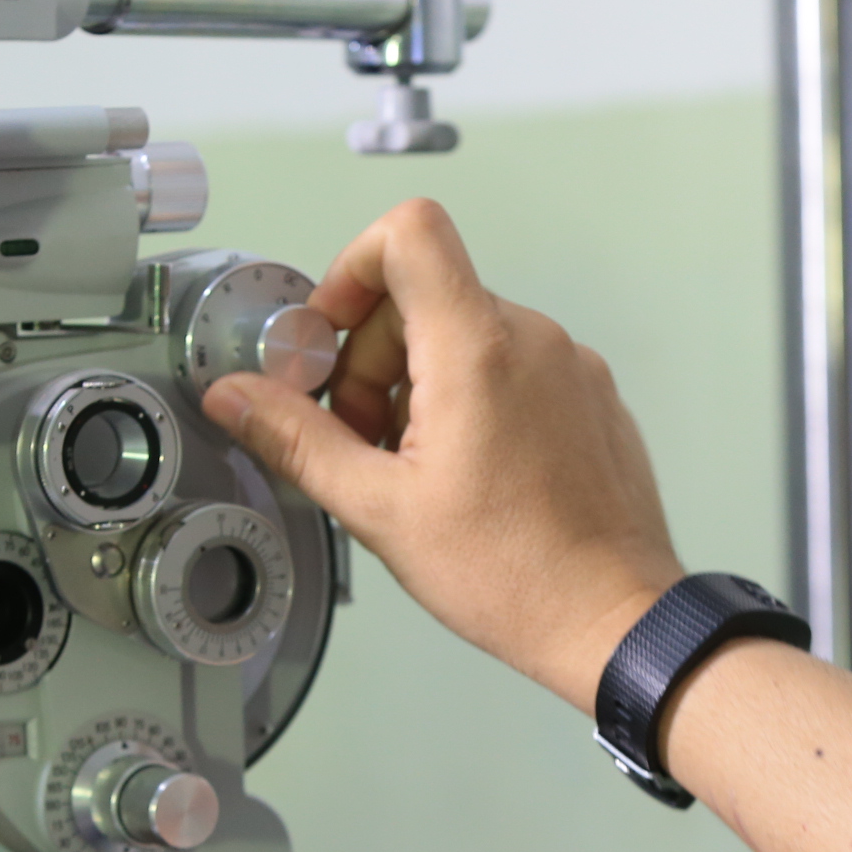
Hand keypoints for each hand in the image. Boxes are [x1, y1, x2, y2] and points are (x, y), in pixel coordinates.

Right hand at [203, 200, 684, 710]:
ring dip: (420, 385)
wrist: (614, 619)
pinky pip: (515, 366)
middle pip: (425, 295)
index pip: (410, 232)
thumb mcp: (379, 510)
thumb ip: (298, 439)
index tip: (332, 333)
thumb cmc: (516, 575)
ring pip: (468, 334)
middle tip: (365, 439)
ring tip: (417, 468)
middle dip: (375, 357)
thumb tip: (237, 397)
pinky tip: (468, 475)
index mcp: (477, 350)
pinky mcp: (591, 397)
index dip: (353, 267)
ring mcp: (570, 366)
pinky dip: (474, 400)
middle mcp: (533, 340)